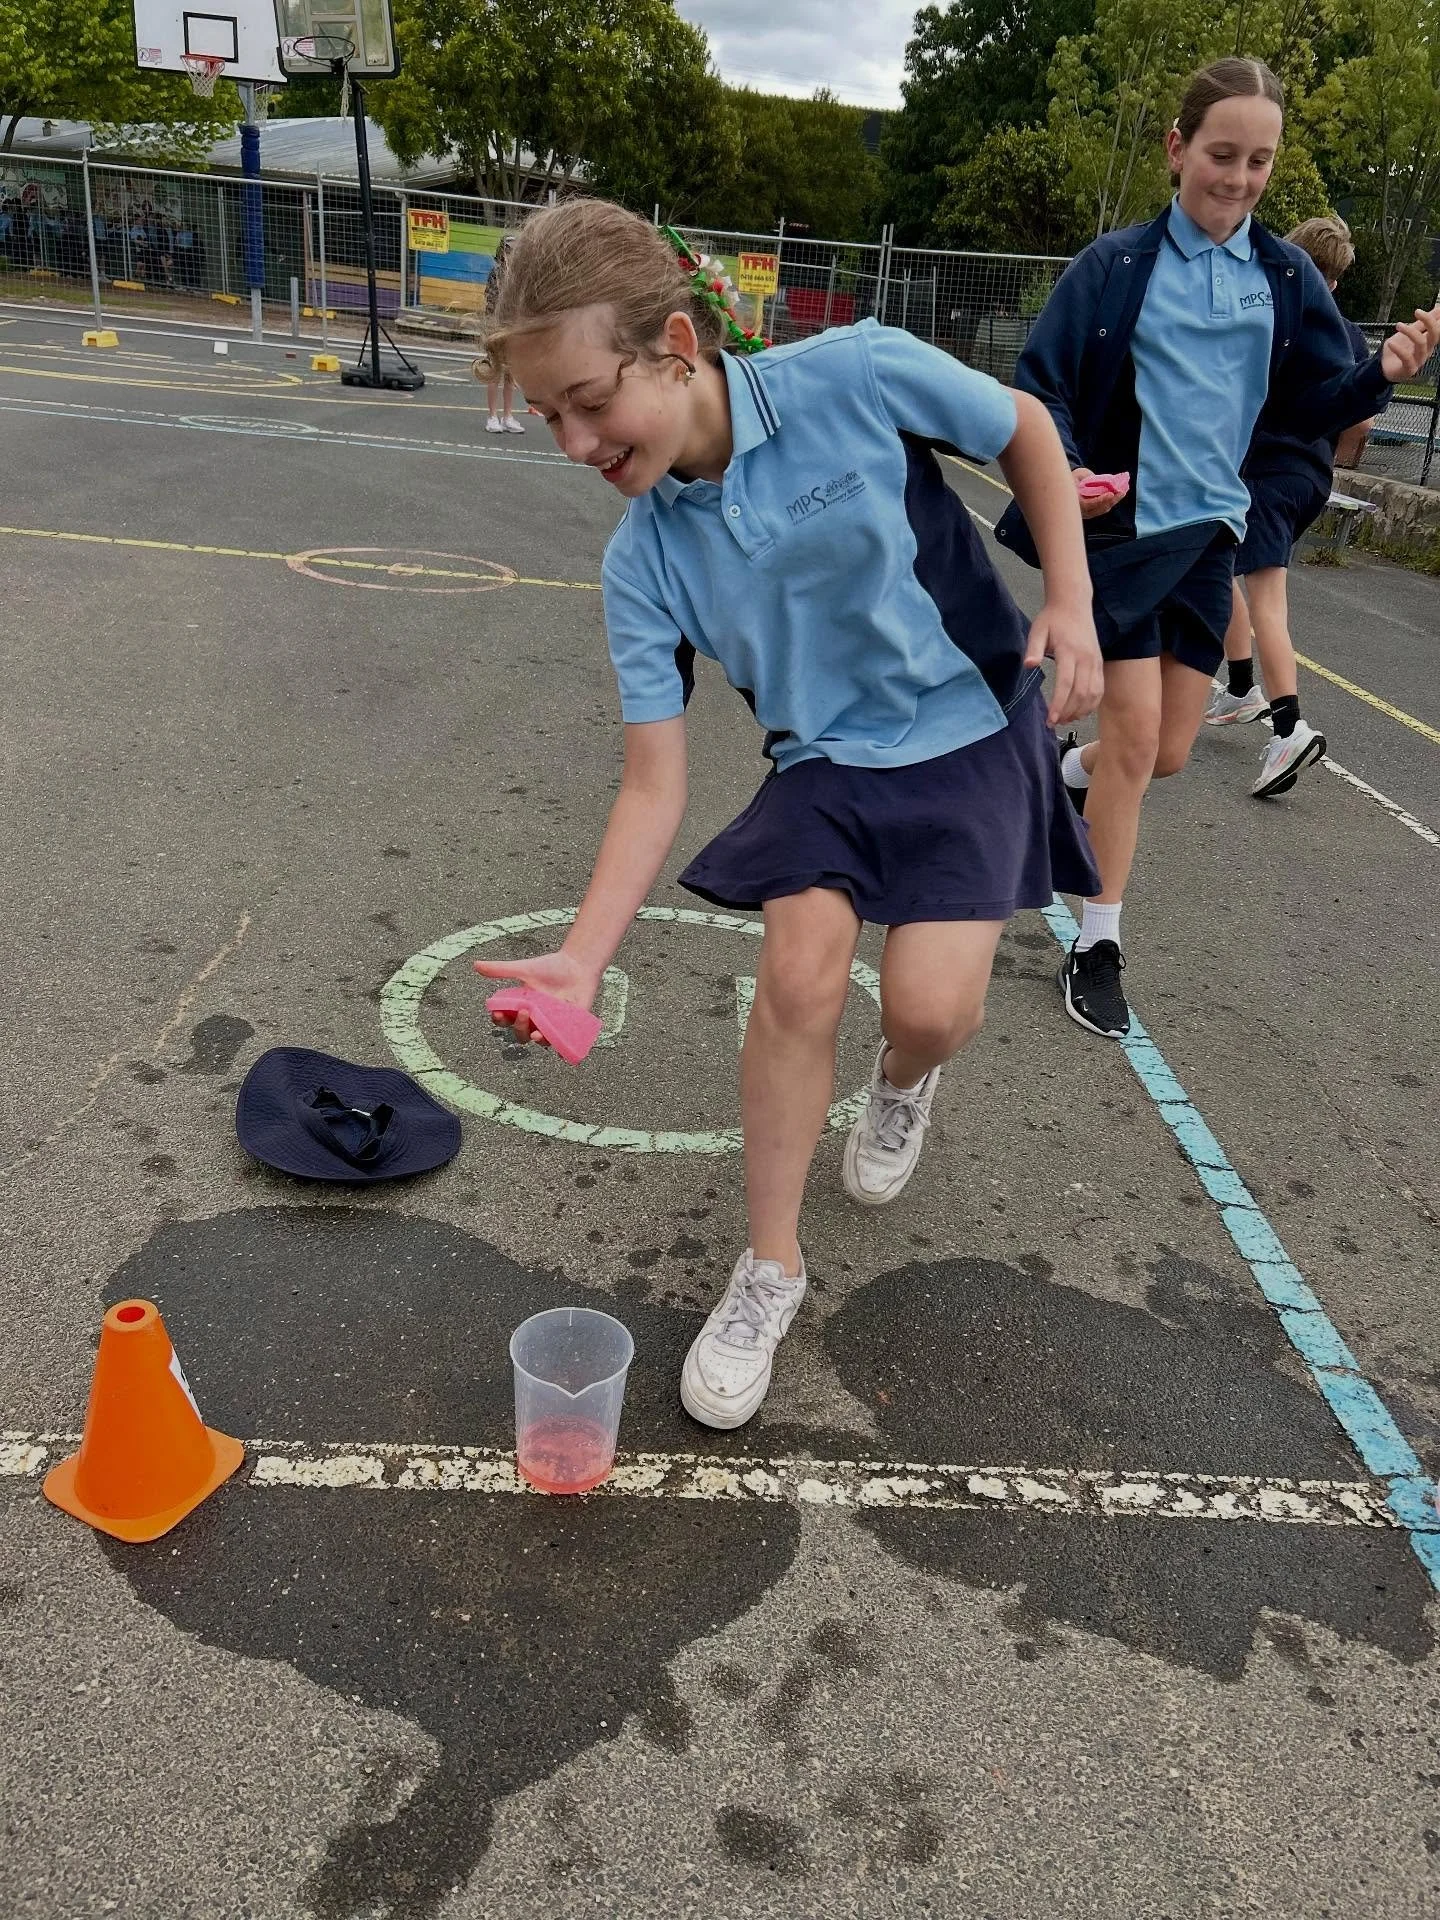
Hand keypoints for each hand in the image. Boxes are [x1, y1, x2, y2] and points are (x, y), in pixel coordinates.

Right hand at [473, 949, 599, 1046]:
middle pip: (521, 1034)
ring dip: (538, 1040)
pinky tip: (561, 1052)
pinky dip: (563, 1050)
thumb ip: (501, 969)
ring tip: (537, 1032)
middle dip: (519, 1027)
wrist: (577, 965)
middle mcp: (535, 1019)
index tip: (497, 1013)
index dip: (500, 1020)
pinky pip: (566, 1043)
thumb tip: (476, 965)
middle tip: (524, 1012)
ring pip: (542, 1041)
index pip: (506, 1021)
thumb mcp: (524, 968)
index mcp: (521, 1008)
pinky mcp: (571, 1026)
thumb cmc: (550, 967)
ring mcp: (553, 1024)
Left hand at [1025, 600, 1103, 725]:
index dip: (1059, 704)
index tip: (1051, 719)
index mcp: (1070, 651)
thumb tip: (1029, 666)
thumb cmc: (1053, 618)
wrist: (1074, 604)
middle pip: (1081, 693)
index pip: (1066, 683)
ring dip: (1080, 711)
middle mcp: (1086, 658)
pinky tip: (1080, 712)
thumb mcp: (1037, 630)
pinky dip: (1092, 704)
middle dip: (1068, 712)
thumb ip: (1033, 649)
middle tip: (1054, 723)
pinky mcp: (1100, 663)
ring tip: (1065, 720)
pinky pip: (1100, 689)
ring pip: (1093, 694)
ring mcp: (1095, 661)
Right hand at [1072, 467, 1120, 520]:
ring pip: (1103, 509)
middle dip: (1112, 500)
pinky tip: (1119, 493)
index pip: (1089, 504)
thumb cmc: (1072, 478)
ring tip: (1123, 491)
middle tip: (1122, 492)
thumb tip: (1102, 481)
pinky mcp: (1093, 511)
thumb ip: (1088, 478)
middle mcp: (1080, 511)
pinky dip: (1111, 501)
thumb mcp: (1078, 475)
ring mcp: (1087, 513)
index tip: (1111, 494)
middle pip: (1099, 509)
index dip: (1100, 500)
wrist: (1067, 485)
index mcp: (1074, 502)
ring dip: (1114, 501)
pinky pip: (1103, 508)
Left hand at [1379, 304, 1439, 383]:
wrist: (1383, 367)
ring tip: (1398, 325)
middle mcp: (1426, 350)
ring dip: (1409, 331)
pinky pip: (1407, 357)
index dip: (1439, 319)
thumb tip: (1438, 308)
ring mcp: (1419, 360)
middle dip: (1429, 320)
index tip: (1439, 307)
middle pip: (1435, 334)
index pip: (1438, 328)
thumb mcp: (1410, 332)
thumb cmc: (1398, 349)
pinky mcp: (1409, 369)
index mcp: (1428, 341)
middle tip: (1417, 311)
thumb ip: (1422, 322)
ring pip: (1421, 343)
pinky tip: (1390, 343)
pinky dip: (1398, 349)